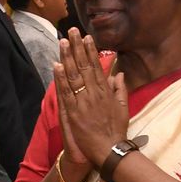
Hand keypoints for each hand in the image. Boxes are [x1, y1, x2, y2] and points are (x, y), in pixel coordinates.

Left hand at [53, 28, 127, 168]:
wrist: (109, 150)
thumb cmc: (116, 130)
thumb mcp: (123, 107)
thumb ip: (120, 89)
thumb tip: (118, 73)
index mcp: (106, 91)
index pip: (96, 66)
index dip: (91, 51)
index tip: (87, 37)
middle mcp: (94, 93)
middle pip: (84, 66)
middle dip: (77, 47)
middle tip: (72, 31)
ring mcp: (83, 101)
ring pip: (73, 75)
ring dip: (67, 57)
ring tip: (62, 42)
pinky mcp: (73, 111)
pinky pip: (66, 91)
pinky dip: (61, 78)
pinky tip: (57, 65)